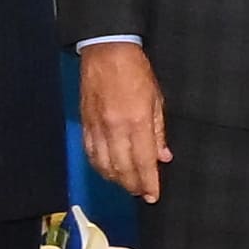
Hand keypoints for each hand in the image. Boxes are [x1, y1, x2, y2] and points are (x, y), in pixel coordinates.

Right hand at [78, 39, 167, 203]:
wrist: (107, 52)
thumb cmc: (136, 72)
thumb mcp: (156, 99)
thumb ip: (158, 132)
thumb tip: (163, 157)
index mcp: (137, 122)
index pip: (144, 161)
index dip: (148, 182)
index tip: (153, 196)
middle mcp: (116, 129)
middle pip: (123, 168)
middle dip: (133, 185)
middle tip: (141, 193)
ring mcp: (97, 127)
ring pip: (104, 165)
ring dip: (116, 180)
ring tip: (127, 185)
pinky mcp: (85, 124)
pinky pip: (91, 153)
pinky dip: (99, 167)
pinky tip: (108, 171)